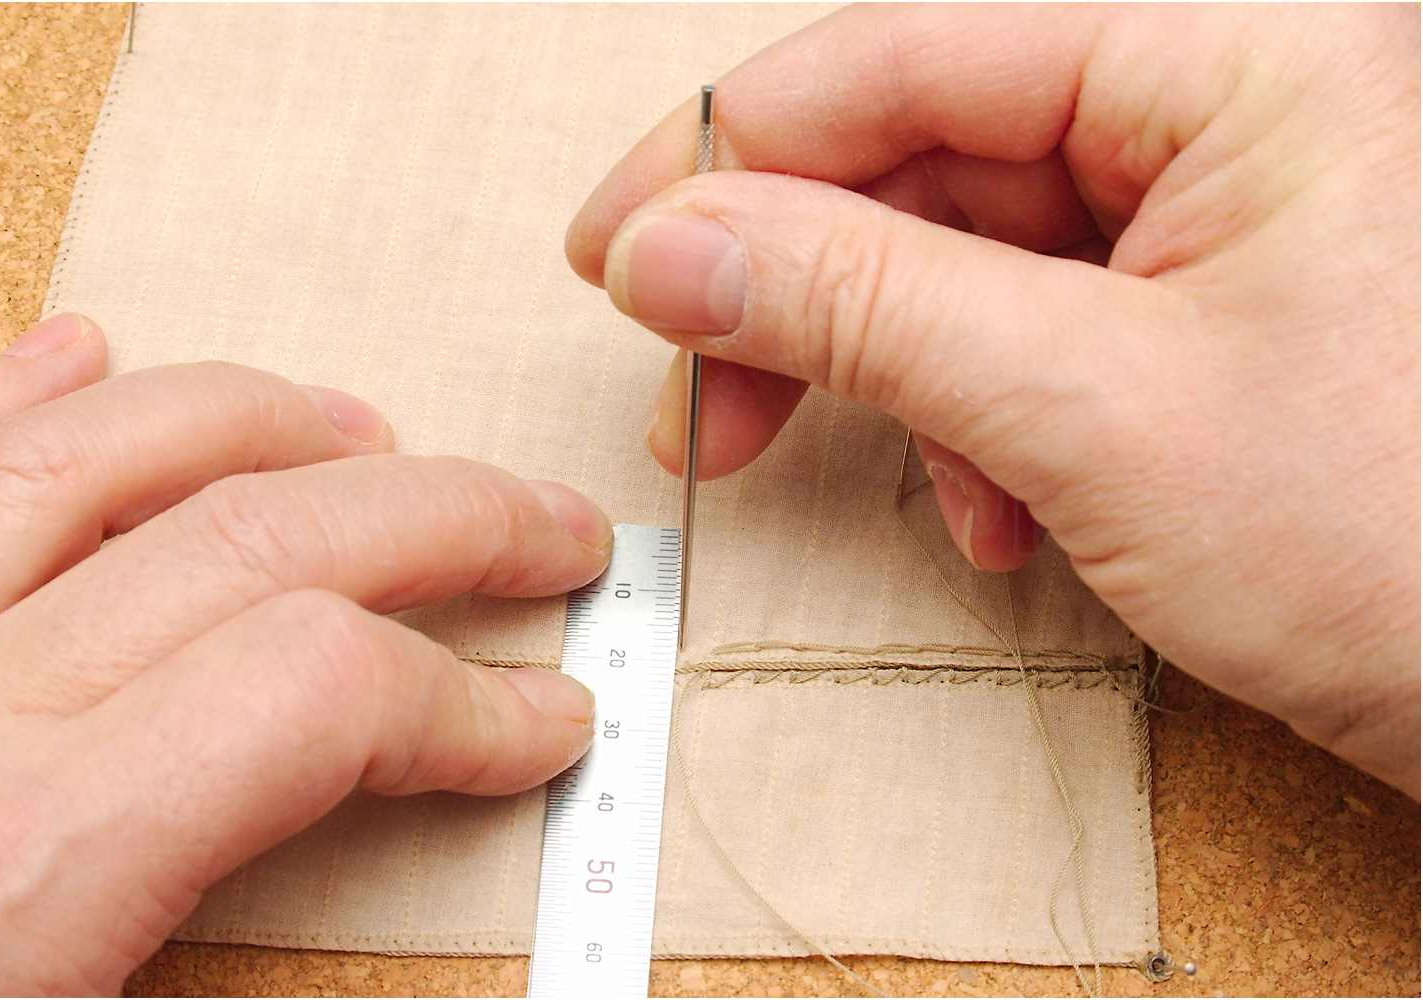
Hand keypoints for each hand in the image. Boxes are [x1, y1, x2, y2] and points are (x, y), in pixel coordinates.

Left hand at [0, 314, 612, 994]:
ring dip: (257, 419)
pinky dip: (5, 387)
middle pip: (257, 537)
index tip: (553, 719)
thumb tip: (434, 985)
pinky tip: (84, 344)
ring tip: (366, 428)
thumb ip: (229, 989)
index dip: (474, 704)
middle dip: (445, 522)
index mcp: (18, 869)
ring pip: (86, 457)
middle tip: (551, 532)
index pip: (322, 696)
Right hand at [567, 6, 1418, 793]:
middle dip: (806, 293)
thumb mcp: (1093, 411)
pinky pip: (1037, 327)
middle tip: (701, 398)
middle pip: (930, 156)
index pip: (912, 50)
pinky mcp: (1210, 307)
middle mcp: (1232, 100)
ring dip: (899, 378)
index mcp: (1240, 49)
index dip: (732, 151)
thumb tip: (669, 249)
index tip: (614, 249)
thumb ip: (862, 303)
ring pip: (973, 255)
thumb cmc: (1412, 551)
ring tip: (909, 490)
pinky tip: (1004, 514)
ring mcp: (1224, 207)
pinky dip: (984, 421)